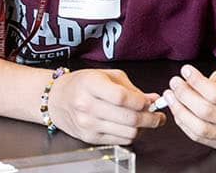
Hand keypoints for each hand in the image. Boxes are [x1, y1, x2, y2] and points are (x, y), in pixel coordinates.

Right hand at [46, 69, 164, 144]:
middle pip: (129, 118)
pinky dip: (130, 134)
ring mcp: (88, 123)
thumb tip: (153, 100)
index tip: (150, 102)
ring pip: (128, 132)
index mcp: (91, 84)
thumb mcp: (106, 76)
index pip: (122, 97)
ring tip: (145, 120)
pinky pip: (120, 140)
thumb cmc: (82, 84)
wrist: (58, 99)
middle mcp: (87, 105)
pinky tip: (130, 126)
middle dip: (150, 118)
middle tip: (157, 115)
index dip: (141, 101)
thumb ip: (131, 88)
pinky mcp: (90, 138)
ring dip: (142, 128)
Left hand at [162, 65, 215, 150]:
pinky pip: (200, 138)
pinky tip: (179, 111)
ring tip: (171, 97)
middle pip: (205, 112)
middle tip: (174, 83)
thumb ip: (214, 79)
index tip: (186, 71)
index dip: (196, 81)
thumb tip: (189, 81)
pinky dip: (185, 124)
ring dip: (180, 111)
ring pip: (199, 129)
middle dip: (184, 95)